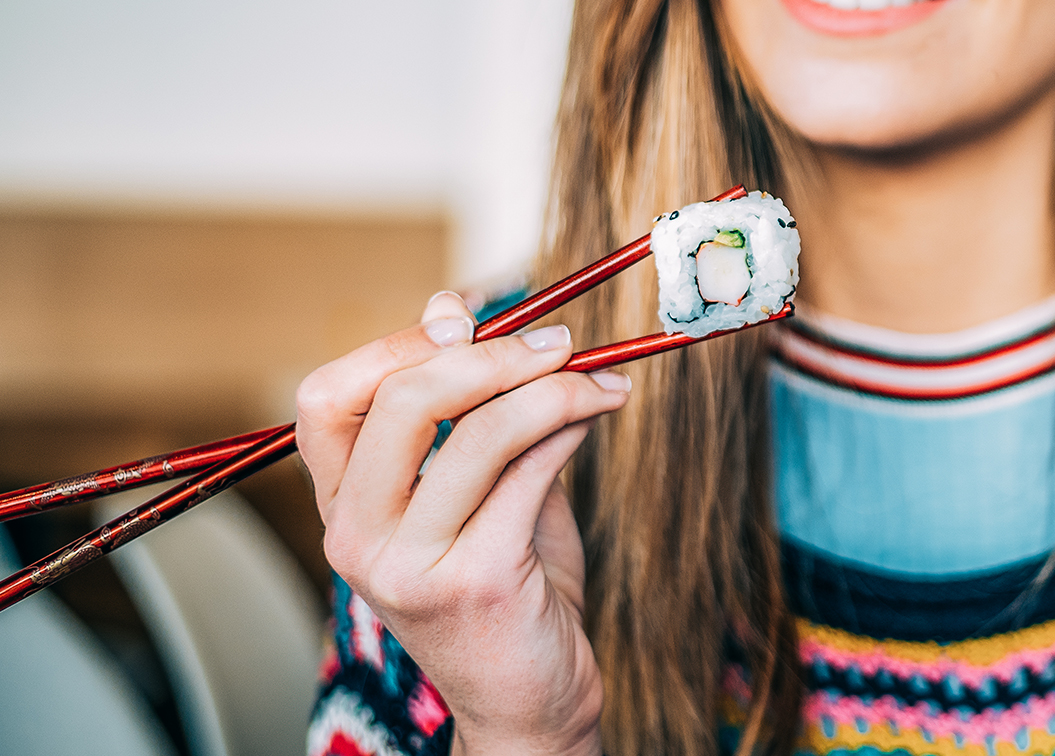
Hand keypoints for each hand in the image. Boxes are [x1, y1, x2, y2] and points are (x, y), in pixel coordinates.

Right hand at [296, 292, 628, 755]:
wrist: (528, 701)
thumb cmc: (503, 586)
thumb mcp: (472, 492)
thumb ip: (464, 411)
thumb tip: (452, 309)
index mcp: (342, 508)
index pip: (326, 399)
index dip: (393, 344)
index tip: (462, 324)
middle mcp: (357, 537)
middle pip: (400, 402)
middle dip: (489, 356)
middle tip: (556, 344)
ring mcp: (410, 565)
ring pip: (478, 432)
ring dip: (552, 389)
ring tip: (600, 380)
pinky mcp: (475, 582)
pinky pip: (530, 472)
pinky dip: (573, 426)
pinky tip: (600, 415)